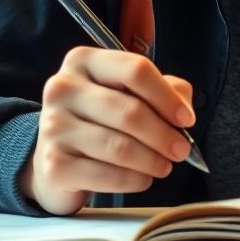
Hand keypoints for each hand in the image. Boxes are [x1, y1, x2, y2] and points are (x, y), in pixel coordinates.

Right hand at [20, 48, 195, 215]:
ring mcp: (53, 127)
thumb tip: (183, 108)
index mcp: (84, 61)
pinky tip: (142, 178)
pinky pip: (107, 175)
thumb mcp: (128, 93)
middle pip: (129, 111)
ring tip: (164, 165)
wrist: (58, 158)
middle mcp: (63, 88)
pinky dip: (133, 179)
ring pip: (119, 146)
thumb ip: (162, 89)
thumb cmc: (100, 119)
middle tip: (181, 149)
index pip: (135, 70)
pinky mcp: (54, 165)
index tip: (186, 119)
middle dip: (163, 134)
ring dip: (151, 160)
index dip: (167, 96)